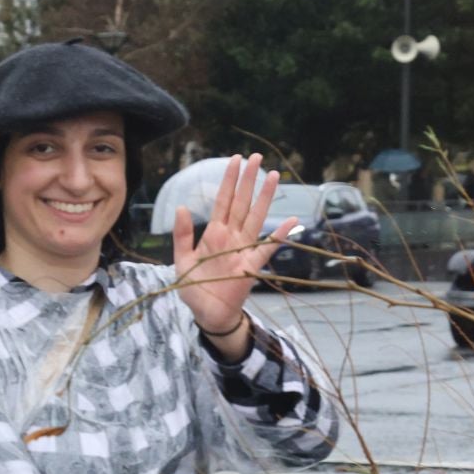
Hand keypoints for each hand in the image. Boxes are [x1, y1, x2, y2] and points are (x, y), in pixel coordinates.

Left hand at [172, 154, 296, 335]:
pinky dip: (281, 235)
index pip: (224, 201)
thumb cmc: (194, 289)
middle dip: (249, 180)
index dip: (230, 180)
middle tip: (257, 158)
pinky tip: (292, 221)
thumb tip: (181, 206)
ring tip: (273, 177)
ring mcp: (244, 250)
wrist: (207, 315)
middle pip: (242, 203)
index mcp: (214, 234)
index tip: (236, 159)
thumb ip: (182, 235)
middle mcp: (232, 237)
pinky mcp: (252, 266)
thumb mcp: (181, 260)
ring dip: (264, 197)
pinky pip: (268, 248)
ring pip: (256, 217)